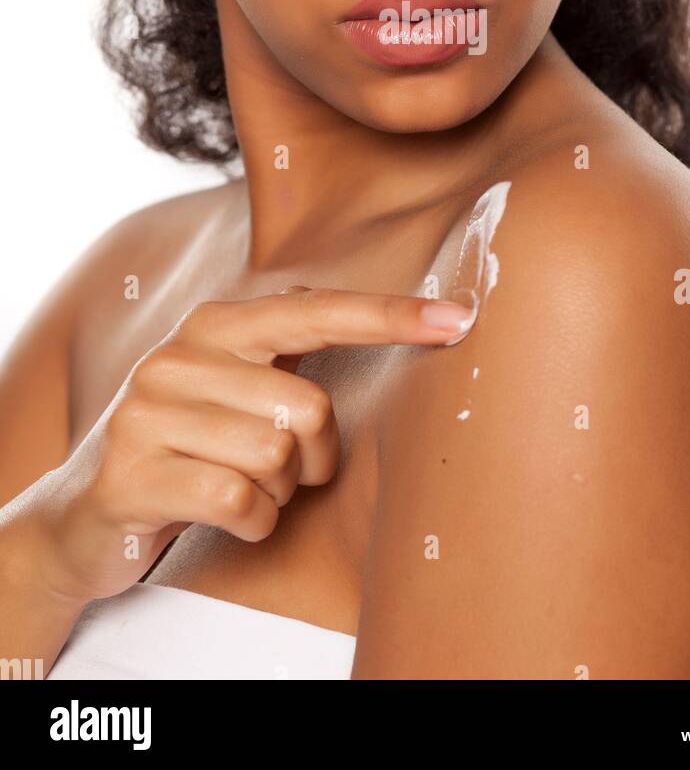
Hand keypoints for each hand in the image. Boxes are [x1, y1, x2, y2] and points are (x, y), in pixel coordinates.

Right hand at [26, 286, 471, 604]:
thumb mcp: (231, 387)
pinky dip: (252, 523)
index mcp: (213, 326)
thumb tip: (371, 311)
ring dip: (278, 493)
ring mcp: (146, 413)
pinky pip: (239, 504)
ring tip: (243, 489)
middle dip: (314, 457)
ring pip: (275, 459)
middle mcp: (177, 356)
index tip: (458, 318)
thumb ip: (286, 352)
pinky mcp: (131, 474)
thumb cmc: (189, 445)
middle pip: (307, 407)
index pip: (316, 311)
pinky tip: (226, 517)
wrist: (85, 513)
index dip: (388, 315)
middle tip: (285, 471)